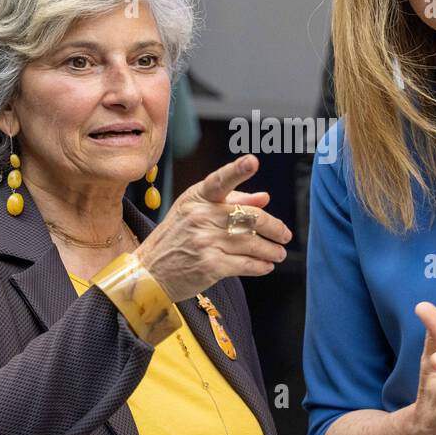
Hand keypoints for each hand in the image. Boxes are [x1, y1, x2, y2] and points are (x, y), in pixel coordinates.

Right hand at [134, 154, 291, 301]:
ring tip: (279, 254)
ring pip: (251, 242)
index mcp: (197, 198)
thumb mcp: (196, 213)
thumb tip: (265, 198)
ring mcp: (204, 241)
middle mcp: (200, 217)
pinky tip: (266, 266)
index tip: (252, 161)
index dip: (237, 170)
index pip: (219, 181)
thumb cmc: (177, 238)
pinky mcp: (210, 265)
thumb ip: (232, 202)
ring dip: (271, 250)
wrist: (150, 272)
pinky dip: (260, 266)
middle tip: (285, 235)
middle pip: (249, 217)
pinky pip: (245, 264)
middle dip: (274, 227)